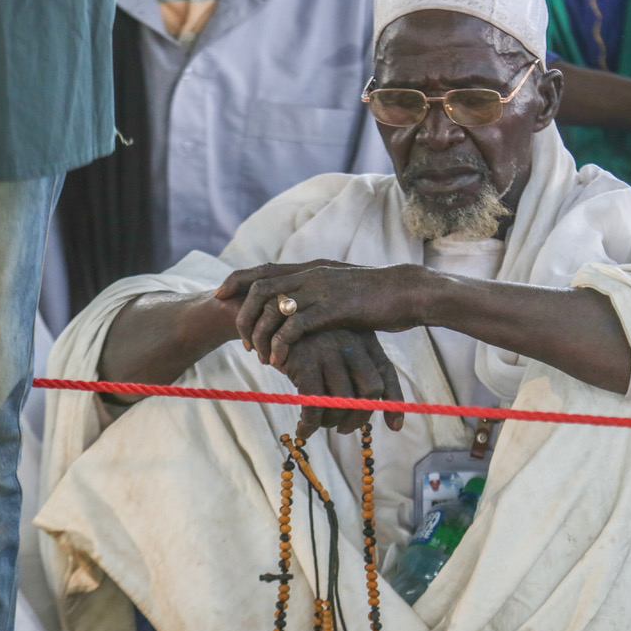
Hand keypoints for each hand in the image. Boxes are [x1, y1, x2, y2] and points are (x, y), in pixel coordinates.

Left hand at [217, 261, 420, 367]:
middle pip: (259, 288)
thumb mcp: (345, 289)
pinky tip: (280, 361)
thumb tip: (309, 305)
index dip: (237, 280)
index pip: (264, 269)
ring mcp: (321, 291)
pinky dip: (280, 345)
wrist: (410, 292)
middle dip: (243, 315)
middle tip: (243, 342)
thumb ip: (324, 293)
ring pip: (272, 308)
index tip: (220, 294)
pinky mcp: (332, 310)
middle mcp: (312, 275)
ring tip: (261, 356)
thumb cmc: (381, 296)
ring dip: (259, 334)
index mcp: (313, 269)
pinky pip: (294, 327)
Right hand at [276, 328, 404, 438]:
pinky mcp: (304, 362)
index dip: (394, 402)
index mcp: (363, 338)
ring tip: (319, 424)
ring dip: (331, 422)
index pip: (386, 374)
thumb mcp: (337, 343)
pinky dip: (310, 424)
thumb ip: (357, 369)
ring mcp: (329, 352)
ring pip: (342, 402)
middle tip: (343, 428)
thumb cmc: (307, 336)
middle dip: (359, 418)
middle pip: (370, 392)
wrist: (270, 312)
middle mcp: (351, 344)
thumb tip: (387, 417)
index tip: (395, 426)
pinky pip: (314, 404)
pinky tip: (303, 430)